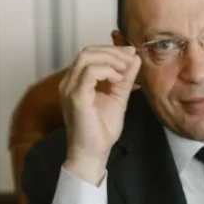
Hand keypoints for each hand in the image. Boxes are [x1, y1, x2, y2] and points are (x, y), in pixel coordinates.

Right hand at [59, 45, 140, 183]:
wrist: (93, 152)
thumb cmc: (102, 130)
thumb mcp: (118, 97)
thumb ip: (125, 78)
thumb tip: (134, 57)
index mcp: (77, 82)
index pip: (90, 54)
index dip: (111, 50)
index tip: (131, 54)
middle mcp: (69, 82)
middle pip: (87, 51)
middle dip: (112, 52)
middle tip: (130, 59)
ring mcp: (70, 89)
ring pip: (87, 57)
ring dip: (110, 59)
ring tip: (125, 70)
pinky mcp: (76, 97)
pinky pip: (89, 73)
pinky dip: (107, 71)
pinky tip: (118, 79)